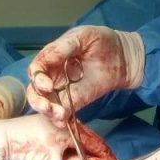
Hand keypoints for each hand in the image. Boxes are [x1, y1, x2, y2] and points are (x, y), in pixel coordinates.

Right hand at [27, 26, 144, 124]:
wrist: (124, 56)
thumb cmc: (102, 41)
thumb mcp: (82, 36)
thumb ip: (62, 48)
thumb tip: (46, 59)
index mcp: (51, 58)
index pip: (36, 70)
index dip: (38, 79)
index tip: (47, 86)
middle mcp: (53, 75)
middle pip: (35, 91)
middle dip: (38, 101)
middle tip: (49, 107)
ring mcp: (63, 90)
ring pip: (46, 104)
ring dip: (48, 113)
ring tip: (60, 116)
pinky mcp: (76, 102)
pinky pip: (63, 113)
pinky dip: (60, 120)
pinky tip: (64, 122)